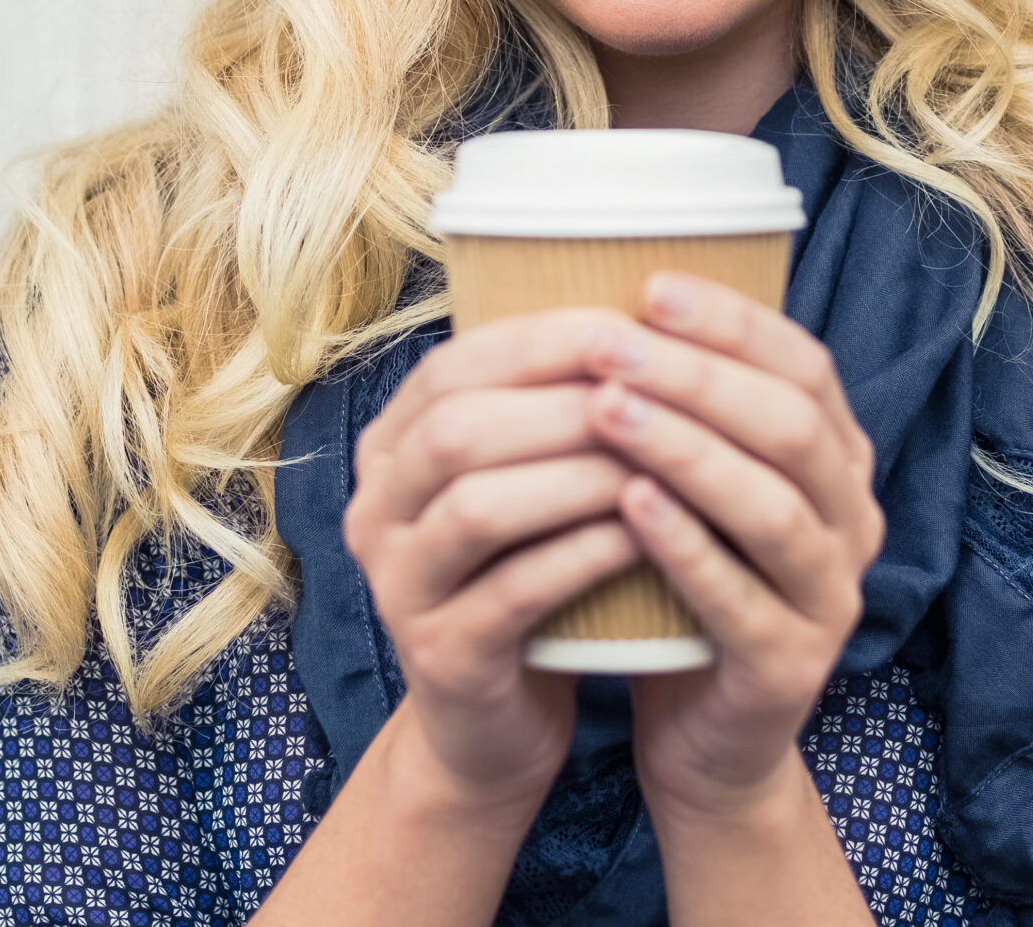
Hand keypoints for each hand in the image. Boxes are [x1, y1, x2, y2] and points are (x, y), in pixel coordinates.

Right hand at [341, 312, 651, 810]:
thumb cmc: (528, 573)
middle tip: (657, 391)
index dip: (542, 340)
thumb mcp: (521, 481)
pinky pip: (511, 593)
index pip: (454, 365)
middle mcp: (374, 510)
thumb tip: (639, 308)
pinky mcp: (439, 657)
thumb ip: (545, 407)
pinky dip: (582, 556)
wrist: (491, 724)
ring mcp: (397, 586)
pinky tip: (643, 536)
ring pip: (479, 509)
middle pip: (457, 430)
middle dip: (563, 404)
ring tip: (659, 462)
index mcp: (390, 448)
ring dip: (577, 477)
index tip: (631, 327)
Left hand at [577, 273, 883, 820]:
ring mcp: (832, 596)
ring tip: (606, 409)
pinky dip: (686, 546)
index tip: (648, 286)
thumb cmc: (681, 580)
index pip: (803, 365)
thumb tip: (604, 293)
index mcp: (838, 459)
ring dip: (687, 450)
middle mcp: (853, 519)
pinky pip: (742, 598)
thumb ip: (684, 405)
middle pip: (790, 427)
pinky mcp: (792, 667)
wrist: (702, 732)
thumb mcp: (693, 482)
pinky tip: (630, 505)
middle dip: (697, 377)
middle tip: (611, 344)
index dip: (732, 322)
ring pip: (771, 507)